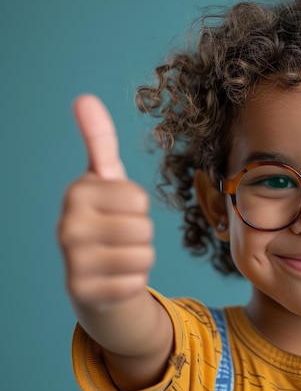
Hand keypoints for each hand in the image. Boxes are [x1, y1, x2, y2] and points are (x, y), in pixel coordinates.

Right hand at [58, 95, 153, 307]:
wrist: (94, 276)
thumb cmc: (106, 221)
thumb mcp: (105, 180)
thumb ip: (99, 141)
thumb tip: (84, 97)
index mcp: (77, 193)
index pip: (139, 199)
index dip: (137, 208)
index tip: (117, 212)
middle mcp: (67, 225)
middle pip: (143, 228)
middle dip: (141, 235)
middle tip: (118, 238)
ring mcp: (72, 261)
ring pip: (143, 256)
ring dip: (139, 259)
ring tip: (117, 257)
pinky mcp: (83, 292)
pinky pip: (136, 283)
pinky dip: (133, 283)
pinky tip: (114, 280)